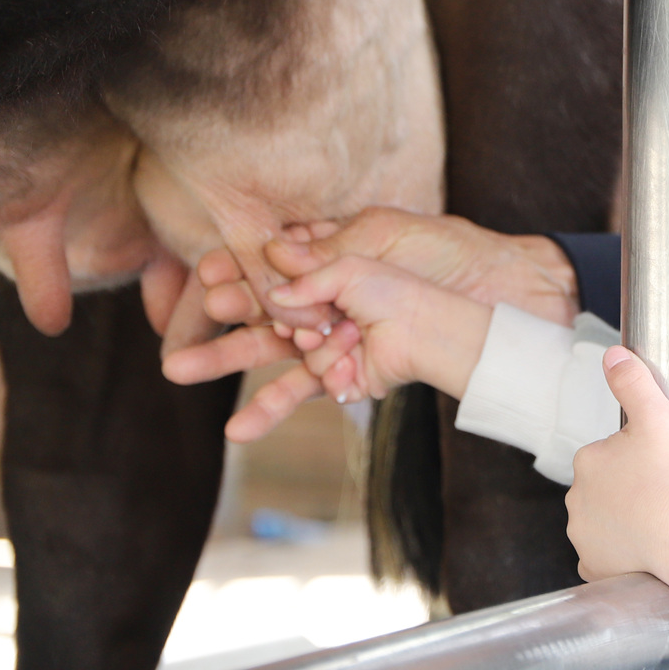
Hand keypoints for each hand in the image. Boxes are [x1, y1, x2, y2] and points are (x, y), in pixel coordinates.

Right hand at [159, 207, 581, 387]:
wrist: (492, 297)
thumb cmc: (439, 254)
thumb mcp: (377, 240)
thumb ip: (324, 256)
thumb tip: (272, 257)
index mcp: (325, 254)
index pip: (264, 261)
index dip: (231, 270)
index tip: (200, 274)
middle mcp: (321, 296)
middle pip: (255, 308)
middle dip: (217, 316)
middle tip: (176, 324)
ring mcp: (332, 336)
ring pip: (270, 352)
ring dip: (228, 360)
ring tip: (179, 370)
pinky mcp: (350, 373)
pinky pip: (304, 390)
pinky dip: (271, 408)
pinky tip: (237, 429)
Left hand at [566, 347, 668, 613]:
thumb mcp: (659, 417)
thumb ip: (633, 382)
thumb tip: (612, 354)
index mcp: (587, 461)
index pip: (608, 453)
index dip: (637, 456)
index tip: (662, 464)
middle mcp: (576, 500)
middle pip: (604, 488)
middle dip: (628, 489)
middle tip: (666, 492)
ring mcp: (584, 538)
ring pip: (604, 523)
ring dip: (625, 522)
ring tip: (661, 522)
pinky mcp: (596, 568)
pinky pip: (605, 558)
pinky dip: (621, 554)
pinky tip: (646, 550)